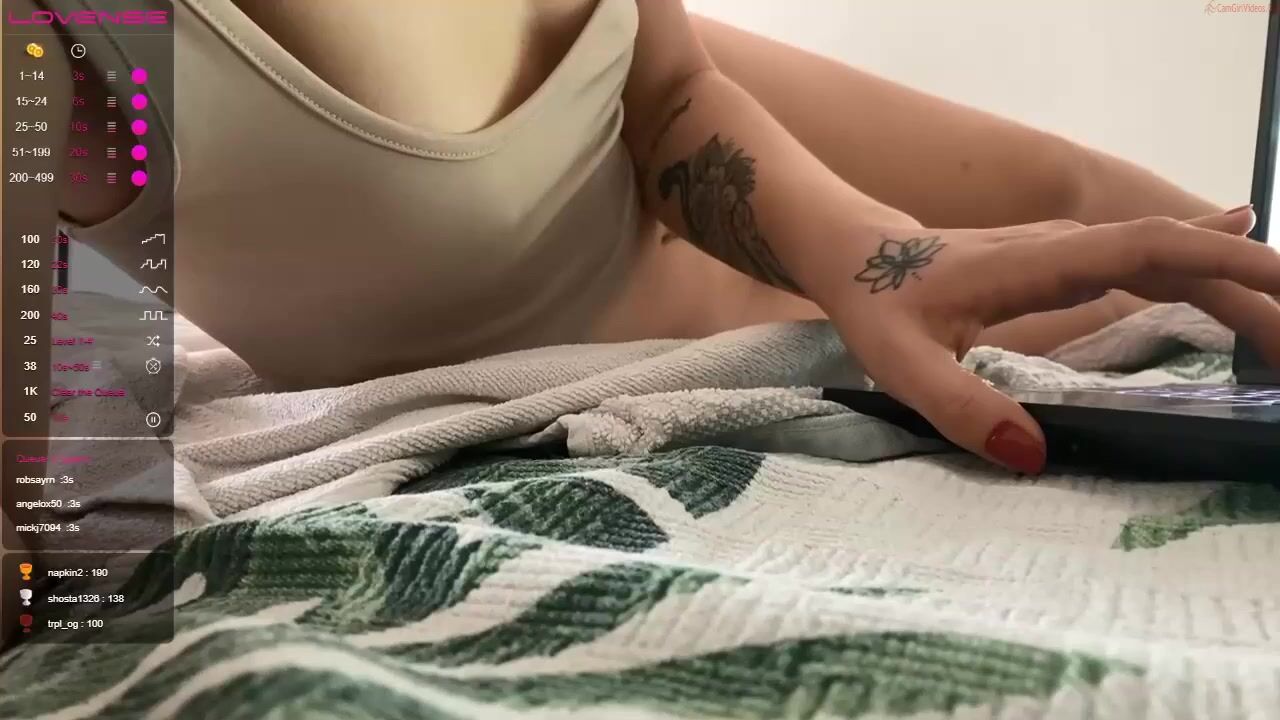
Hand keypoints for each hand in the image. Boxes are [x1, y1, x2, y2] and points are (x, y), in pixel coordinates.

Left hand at [824, 205, 1279, 473]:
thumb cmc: (876, 302)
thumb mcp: (899, 363)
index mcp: (1038, 263)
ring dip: (1232, 283)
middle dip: (1248, 291)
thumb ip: (959, 407)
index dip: (1221, 261)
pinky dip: (1199, 264)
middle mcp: (1065, 245)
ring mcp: (1069, 248)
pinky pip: (1147, 259)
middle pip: (1177, 255)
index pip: (1148, 250)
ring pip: (1169, 256)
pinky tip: (1241, 248)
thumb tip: (1034, 457)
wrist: (854, 251)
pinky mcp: (1067, 261)